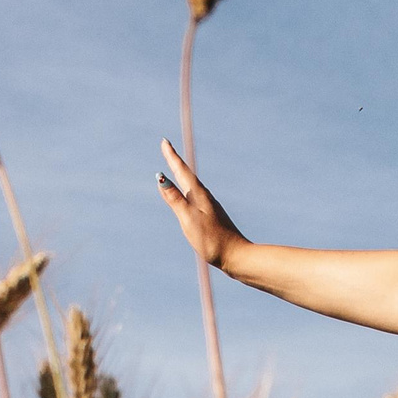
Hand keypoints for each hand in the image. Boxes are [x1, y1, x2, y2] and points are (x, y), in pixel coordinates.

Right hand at [157, 140, 245, 269]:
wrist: (236, 255)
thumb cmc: (212, 240)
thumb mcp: (188, 219)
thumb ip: (175, 199)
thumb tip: (161, 178)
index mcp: (198, 195)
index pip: (181, 171)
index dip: (171, 157)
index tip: (165, 141)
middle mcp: (204, 197)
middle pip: (186, 175)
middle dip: (175, 162)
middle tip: (167, 148)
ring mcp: (209, 207)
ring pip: (191, 186)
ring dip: (181, 174)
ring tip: (174, 167)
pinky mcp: (211, 217)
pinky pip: (195, 197)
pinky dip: (187, 190)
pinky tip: (188, 195)